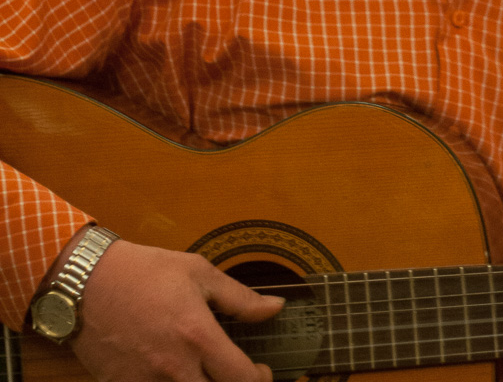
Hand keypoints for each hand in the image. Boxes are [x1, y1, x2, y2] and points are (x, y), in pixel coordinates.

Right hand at [72, 239, 283, 381]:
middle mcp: (175, 368)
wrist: (87, 282)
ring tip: (209, 376)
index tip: (261, 371)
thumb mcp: (198, 272)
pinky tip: (177, 377)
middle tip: (238, 377)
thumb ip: (239, 297)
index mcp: (197, 336)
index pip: (241, 379)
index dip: (259, 380)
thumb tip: (275, 307)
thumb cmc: (144, 272)